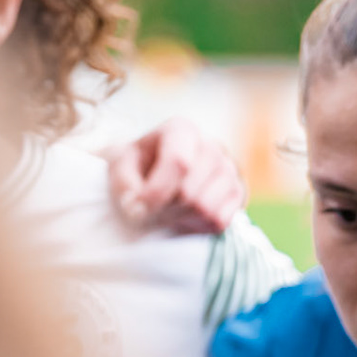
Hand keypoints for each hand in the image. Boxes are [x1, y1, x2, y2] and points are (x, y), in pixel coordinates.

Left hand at [106, 117, 247, 234]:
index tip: (135, 209)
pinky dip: (196, 226)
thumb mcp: (118, 167)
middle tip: (148, 211)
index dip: (156, 193)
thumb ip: (124, 184)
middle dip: (164, 210)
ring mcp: (229, 171)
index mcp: (182, 130)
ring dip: (179, 220)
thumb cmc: (136, 169)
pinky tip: (183, 217)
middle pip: (191, 193)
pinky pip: (219, 222)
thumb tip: (139, 208)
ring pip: (206, 210)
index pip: (179, 163)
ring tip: (165, 212)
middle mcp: (211, 146)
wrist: (155, 176)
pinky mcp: (237, 195)